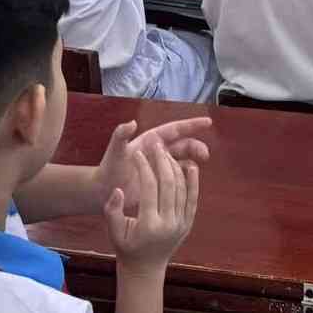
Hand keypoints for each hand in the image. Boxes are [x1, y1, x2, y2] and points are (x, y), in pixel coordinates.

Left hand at [92, 117, 211, 214]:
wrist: (104, 190)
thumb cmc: (109, 169)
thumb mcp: (115, 151)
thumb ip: (120, 135)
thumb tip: (132, 122)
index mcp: (150, 140)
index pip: (175, 129)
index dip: (191, 125)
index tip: (207, 122)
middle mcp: (158, 151)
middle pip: (182, 144)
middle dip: (196, 146)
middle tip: (205, 155)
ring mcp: (160, 166)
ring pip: (182, 160)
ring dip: (193, 161)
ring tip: (198, 169)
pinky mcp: (160, 180)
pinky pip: (178, 176)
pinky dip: (186, 176)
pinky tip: (191, 181)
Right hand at [104, 145, 198, 278]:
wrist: (146, 268)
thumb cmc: (126, 247)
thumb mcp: (113, 231)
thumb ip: (113, 210)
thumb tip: (118, 189)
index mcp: (149, 224)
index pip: (149, 187)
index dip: (143, 167)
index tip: (137, 153)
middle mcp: (168, 223)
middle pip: (168, 183)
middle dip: (161, 160)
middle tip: (155, 144)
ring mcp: (181, 224)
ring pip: (182, 188)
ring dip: (175, 167)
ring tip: (166, 152)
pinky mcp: (188, 223)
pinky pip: (193, 199)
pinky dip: (193, 182)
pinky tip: (191, 166)